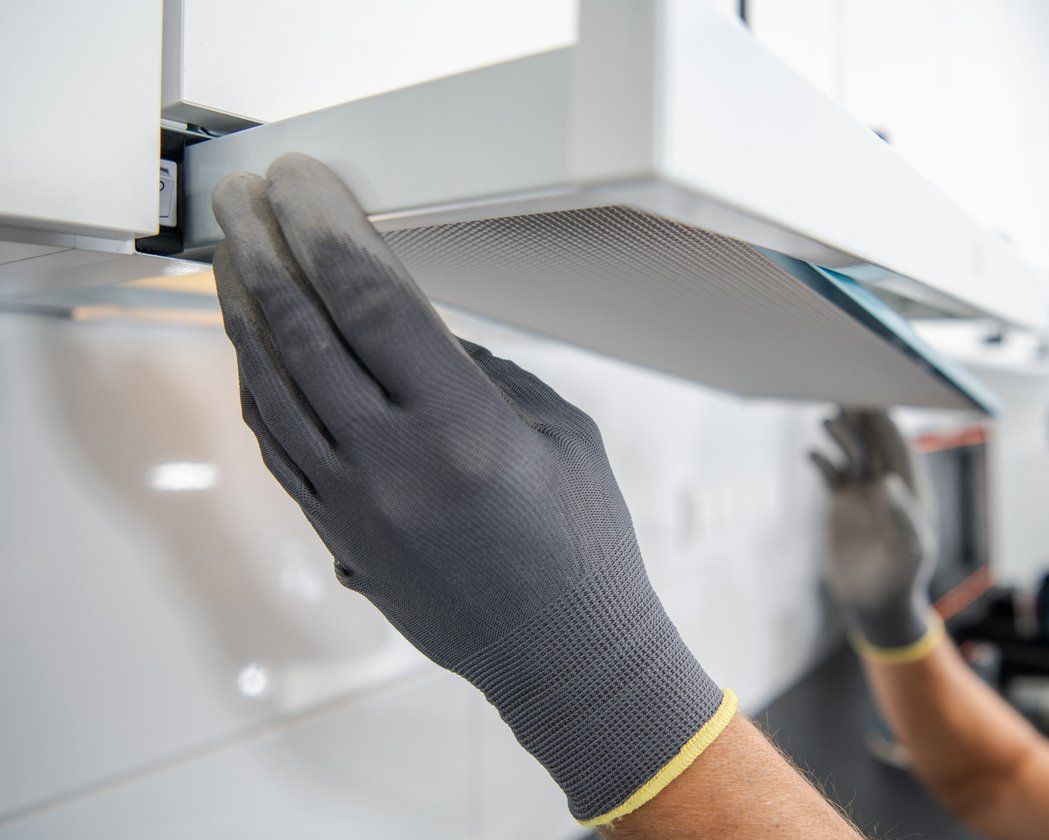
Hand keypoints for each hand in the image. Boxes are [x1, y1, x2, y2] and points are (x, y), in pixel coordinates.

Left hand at [211, 153, 732, 824]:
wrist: (563, 655)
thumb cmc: (582, 546)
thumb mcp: (558, 432)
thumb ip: (482, 371)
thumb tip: (411, 326)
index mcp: (463, 430)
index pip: (371, 301)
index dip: (326, 228)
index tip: (300, 183)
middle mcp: (394, 466)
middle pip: (302, 332)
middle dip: (263, 250)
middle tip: (244, 199)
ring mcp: (353, 506)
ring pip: (270, 387)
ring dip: (243, 312)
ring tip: (230, 256)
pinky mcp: (337, 534)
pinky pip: (276, 444)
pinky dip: (256, 385)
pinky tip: (253, 345)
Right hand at [811, 409, 939, 654]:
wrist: (876, 605)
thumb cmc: (902, 579)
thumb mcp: (909, 552)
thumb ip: (902, 516)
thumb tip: (886, 482)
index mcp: (911, 490)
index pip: (899, 447)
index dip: (887, 422)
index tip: (873, 398)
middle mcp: (887, 485)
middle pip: (874, 440)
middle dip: (863, 416)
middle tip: (846, 388)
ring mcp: (862, 494)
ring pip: (852, 452)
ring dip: (842, 433)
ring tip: (828, 418)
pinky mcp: (841, 505)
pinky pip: (831, 472)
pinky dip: (822, 459)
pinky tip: (812, 454)